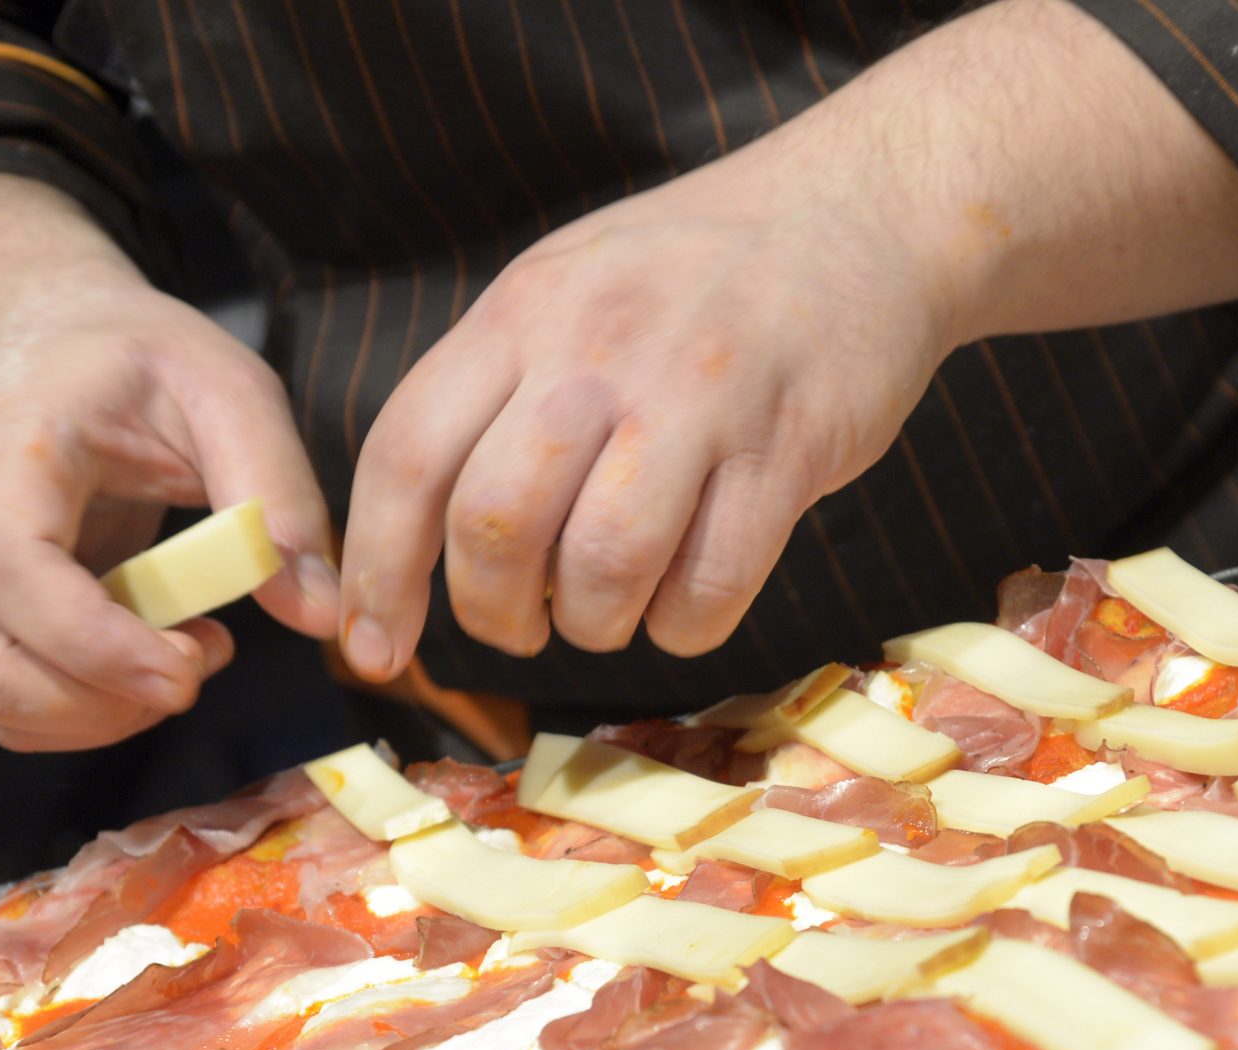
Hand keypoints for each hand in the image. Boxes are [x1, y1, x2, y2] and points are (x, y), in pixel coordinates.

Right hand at [0, 176, 338, 750]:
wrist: (55, 340)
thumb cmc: (141, 360)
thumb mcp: (231, 389)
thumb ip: (278, 493)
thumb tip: (321, 613)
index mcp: (6, 449)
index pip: (13, 573)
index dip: (98, 646)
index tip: (190, 673)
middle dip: (98, 704)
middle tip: (196, 668)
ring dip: (96, 714)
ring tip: (184, 656)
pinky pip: (6, 699)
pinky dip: (83, 709)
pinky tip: (150, 658)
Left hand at [337, 127, 953, 675]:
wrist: (863, 211)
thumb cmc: (698, 274)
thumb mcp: (567, 289)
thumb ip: (492, 393)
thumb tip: (413, 544)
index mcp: (522, 311)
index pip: (406, 454)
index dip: (377, 571)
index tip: (374, 648)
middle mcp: (598, 348)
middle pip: (495, 522)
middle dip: (492, 612)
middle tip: (521, 624)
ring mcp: (698, 397)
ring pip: (602, 566)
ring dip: (594, 624)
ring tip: (609, 610)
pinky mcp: (788, 447)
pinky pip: (711, 585)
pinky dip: (684, 624)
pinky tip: (688, 600)